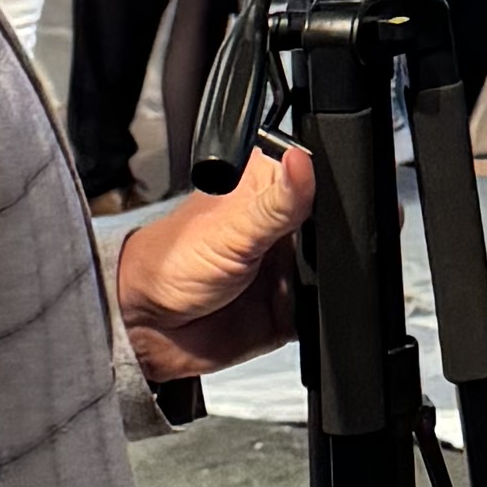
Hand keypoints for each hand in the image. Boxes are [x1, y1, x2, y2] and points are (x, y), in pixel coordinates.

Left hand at [115, 137, 315, 380]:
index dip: (334, 188)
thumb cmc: (172, 262)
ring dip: (331, 276)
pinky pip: (328, 306)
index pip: (320, 175)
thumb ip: (276, 200)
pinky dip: (327, 309)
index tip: (338, 202)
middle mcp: (285, 224)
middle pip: (337, 224)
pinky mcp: (294, 304)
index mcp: (269, 187)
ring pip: (337, 266)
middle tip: (309, 249)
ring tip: (298, 279)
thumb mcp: (231, 228)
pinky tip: (305, 304)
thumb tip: (304, 160)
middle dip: (337, 240)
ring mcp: (291, 265)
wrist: (149, 326)